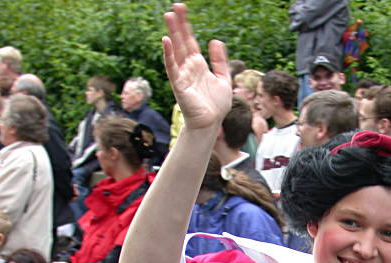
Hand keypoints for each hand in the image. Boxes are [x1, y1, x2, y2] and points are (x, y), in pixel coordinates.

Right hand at [162, 3, 231, 129]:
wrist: (212, 123)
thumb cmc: (216, 105)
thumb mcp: (224, 79)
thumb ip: (220, 61)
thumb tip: (215, 40)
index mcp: (198, 65)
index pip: (190, 41)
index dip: (186, 25)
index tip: (182, 9)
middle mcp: (188, 67)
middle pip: (182, 41)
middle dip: (178, 24)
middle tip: (174, 6)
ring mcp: (182, 75)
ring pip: (176, 50)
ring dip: (172, 33)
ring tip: (168, 16)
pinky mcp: (179, 84)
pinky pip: (172, 67)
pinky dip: (168, 55)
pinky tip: (166, 41)